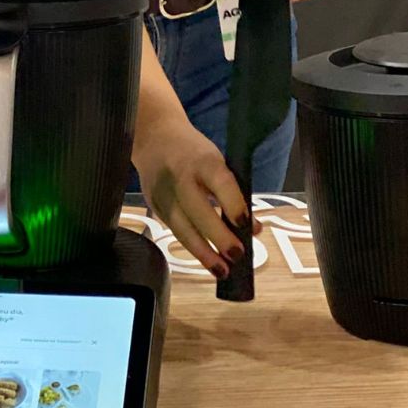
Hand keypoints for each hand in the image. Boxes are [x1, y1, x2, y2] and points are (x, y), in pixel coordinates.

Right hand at [132, 110, 259, 276]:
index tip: (246, 225)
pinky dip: (191, 245)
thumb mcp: (217, 163)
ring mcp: (163, 191)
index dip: (233, 204)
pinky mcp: (153, 204)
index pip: (220, 182)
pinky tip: (206, 258)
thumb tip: (254, 229)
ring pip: (181, 227)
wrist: (154, 136)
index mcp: (203, 160)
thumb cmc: (194, 153)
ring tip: (221, 271)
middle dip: (218, 236)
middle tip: (237, 256)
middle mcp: (180, 175)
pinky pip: (174, 229)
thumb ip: (234, 193)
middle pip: (197, 209)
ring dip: (203, 252)